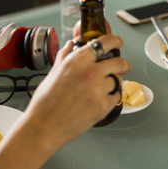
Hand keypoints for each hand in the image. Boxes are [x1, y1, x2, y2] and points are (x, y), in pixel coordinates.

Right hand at [24, 34, 130, 148]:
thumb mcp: (53, 72)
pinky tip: (101, 99)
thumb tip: (73, 44)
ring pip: (118, 80)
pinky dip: (111, 97)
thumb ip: (66, 55)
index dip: (115, 41)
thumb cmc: (45, 103)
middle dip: (123, 64)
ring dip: (114, 82)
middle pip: (119, 62)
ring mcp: (99, 90)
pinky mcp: (103, 106)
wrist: (43, 127)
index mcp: (77, 61)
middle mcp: (91, 72)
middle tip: (123, 66)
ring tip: (102, 88)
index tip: (118, 43)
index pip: (105, 42)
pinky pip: (116, 96)